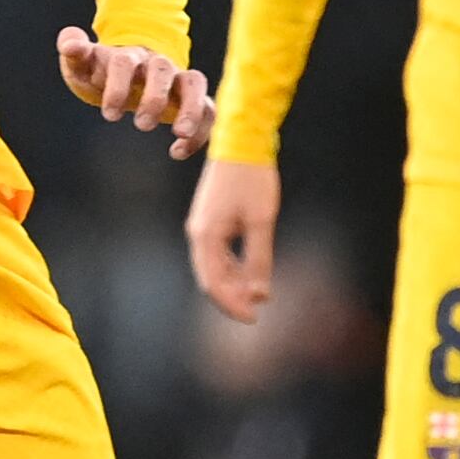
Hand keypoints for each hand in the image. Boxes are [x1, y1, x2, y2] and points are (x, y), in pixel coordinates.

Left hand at [59, 29, 213, 156]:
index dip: (117, 86)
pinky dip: (201, 130)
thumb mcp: (82, 64)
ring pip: (194, 83)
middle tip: (142, 125)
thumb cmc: (100, 72)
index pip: (123, 63)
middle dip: (154, 97)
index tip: (109, 116)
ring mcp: (176, 80)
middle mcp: (155, 64)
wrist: (124, 75)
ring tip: (180, 134)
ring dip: (191, 108)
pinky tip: (178, 152)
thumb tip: (70, 43)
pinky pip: (208, 108)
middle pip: (162, 69)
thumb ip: (74, 51)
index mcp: (126, 56)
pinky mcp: (190, 99)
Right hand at [183, 157, 280, 322]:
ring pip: (215, 266)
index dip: (232, 304)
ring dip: (234, 283)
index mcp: (206, 236)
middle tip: (257, 311)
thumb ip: (258, 258)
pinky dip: (234, 266)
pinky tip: (252, 273)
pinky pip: (219, 253)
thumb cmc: (252, 179)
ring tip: (258, 294)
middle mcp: (198, 233)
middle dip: (233, 297)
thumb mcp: (261, 220)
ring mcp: (203, 226)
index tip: (254, 317)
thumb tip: (259, 294)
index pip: (214, 283)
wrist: (242, 141)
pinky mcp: (211, 219)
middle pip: (211, 278)